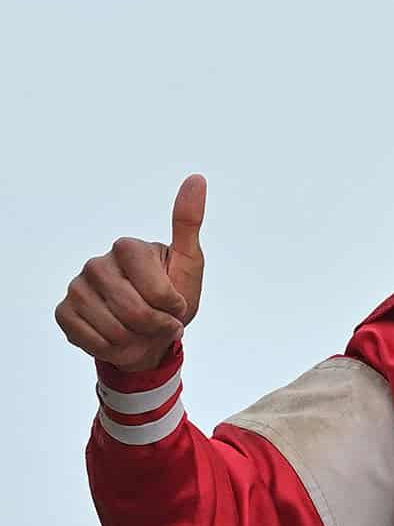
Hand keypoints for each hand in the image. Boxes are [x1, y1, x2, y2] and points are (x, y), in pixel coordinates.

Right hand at [55, 174, 206, 371]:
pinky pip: (91, 340)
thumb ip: (188, 222)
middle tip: (161, 322)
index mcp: (128, 247)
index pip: (157, 291)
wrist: (151, 334)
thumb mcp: (190, 262)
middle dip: (157, 326)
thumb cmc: (174, 296)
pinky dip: (112, 347)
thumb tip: (197, 178)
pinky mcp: (64, 312)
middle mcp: (98, 263)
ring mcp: (77, 287)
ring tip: (140, 329)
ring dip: (136, 339)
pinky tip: (118, 337)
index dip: (173, 306)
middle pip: (135, 312)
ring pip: (113, 330)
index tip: (177, 303)